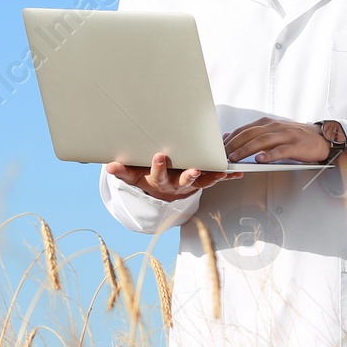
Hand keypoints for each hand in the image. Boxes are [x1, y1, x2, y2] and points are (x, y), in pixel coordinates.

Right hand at [104, 153, 240, 201]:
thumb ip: (122, 171)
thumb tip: (109, 166)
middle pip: (183, 180)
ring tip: (223, 172)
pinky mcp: (202, 181)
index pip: (157, 175)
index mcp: (159, 180)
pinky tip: (237, 173)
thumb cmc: (146, 177)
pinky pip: (215, 179)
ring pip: (203, 181)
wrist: (161, 191)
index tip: (159, 156)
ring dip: (212, 177)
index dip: (158, 167)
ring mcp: (191, 184)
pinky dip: (226, 176)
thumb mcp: (132, 176)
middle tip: (193, 169)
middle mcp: (176, 184)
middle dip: (188, 174)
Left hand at [223, 117, 332, 164]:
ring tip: (236, 158)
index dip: (230, 139)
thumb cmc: (296, 137)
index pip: (244, 130)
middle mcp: (275, 127)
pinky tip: (260, 160)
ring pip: (263, 141)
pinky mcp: (296, 146)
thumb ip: (254, 135)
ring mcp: (286, 135)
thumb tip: (230, 138)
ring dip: (247, 150)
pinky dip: (269, 155)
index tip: (218, 149)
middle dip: (234, 145)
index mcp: (268, 123)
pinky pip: (281, 150)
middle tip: (222, 155)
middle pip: (250, 134)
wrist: (322, 137)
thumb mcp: (273, 132)